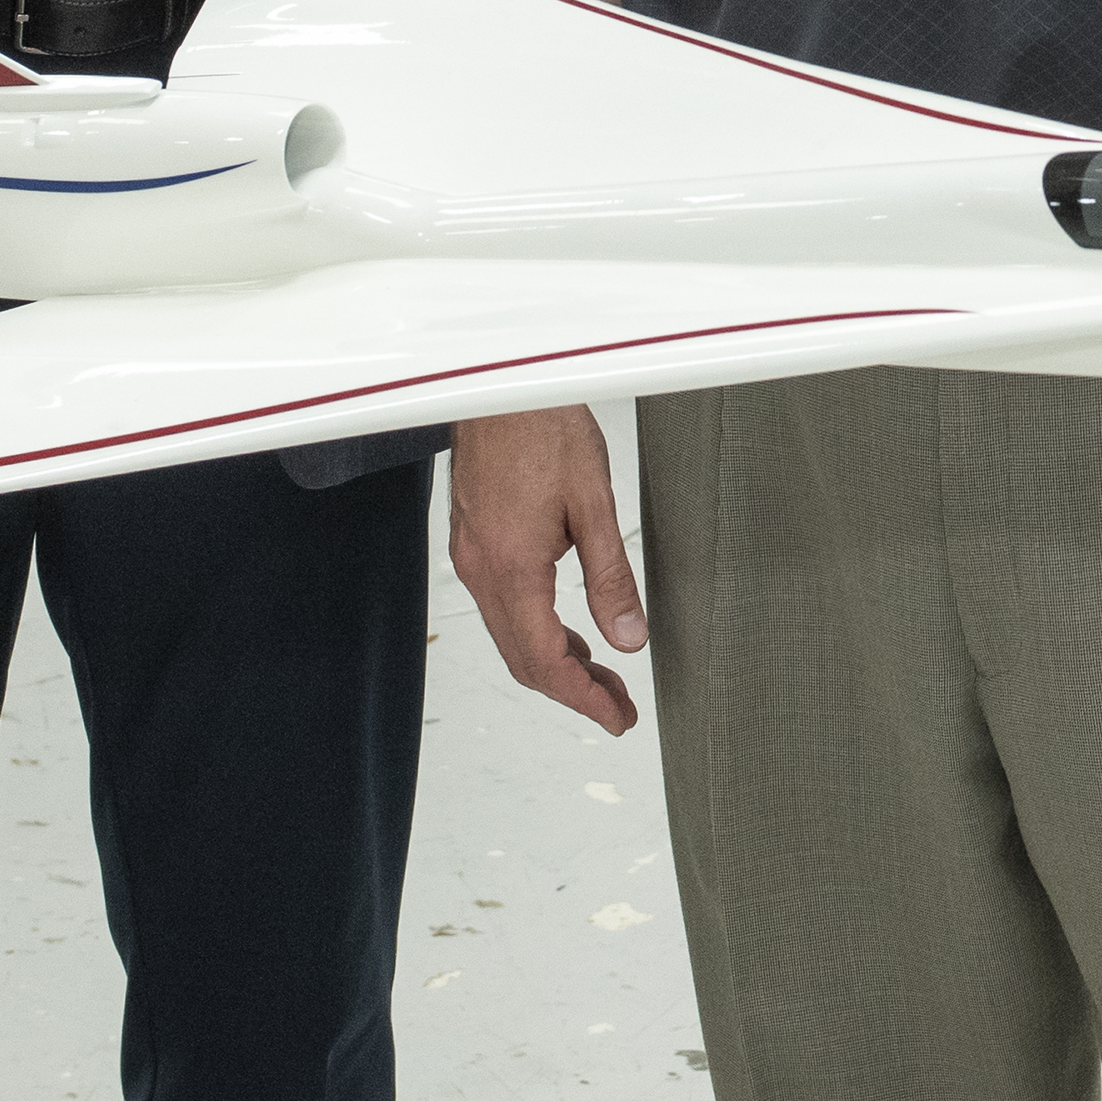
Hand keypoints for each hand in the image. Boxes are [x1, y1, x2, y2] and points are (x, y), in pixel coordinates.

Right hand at [447, 407, 645, 734]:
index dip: (582, 699)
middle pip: (523, 659)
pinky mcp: (474, 539)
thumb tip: (628, 637)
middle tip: (616, 706)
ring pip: (511, 635)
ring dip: (555, 662)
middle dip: (572, 690)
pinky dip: (536, 630)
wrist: (500, 382)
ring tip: (601, 675)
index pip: (545, 661)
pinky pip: (502, 606)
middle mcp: (482, 568)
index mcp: (512, 567)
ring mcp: (472, 555)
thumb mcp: (594, 502)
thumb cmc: (543, 426)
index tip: (615, 717)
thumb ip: (611, 576)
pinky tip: (567, 629)